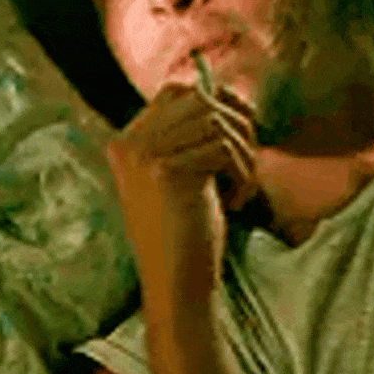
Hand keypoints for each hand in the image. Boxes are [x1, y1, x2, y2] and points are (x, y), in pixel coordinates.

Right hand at [105, 84, 257, 297]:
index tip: (243, 130)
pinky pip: (223, 148)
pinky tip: (236, 201)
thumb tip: (230, 91)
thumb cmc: (189, 230)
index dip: (218, 102)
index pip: (177, 90)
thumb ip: (193, 134)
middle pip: (200, 99)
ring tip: (242, 185)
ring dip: (243, 152)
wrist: (177, 283)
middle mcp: (128, 143)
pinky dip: (242, 172)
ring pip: (215, 121)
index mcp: (127, 141)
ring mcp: (143, 155)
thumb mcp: (184, 173)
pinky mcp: (165, 172)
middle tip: (247, 163)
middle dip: (237, 125)